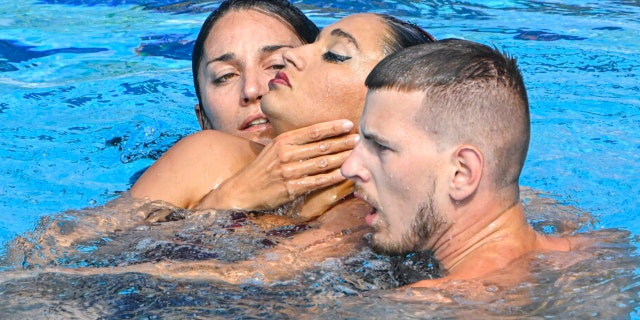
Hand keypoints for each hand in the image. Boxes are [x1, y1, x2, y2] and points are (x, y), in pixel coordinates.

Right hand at [195, 119, 358, 210]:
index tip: (349, 124)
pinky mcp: (291, 188)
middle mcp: (286, 153)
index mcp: (284, 140)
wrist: (242, 189)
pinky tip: (345, 174)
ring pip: (322, 163)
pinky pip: (317, 181)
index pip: (313, 131)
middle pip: (321, 146)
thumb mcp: (273, 148)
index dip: (333, 127)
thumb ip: (293, 141)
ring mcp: (289, 171)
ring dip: (342, 159)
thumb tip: (317, 134)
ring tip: (356, 155)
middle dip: (343, 142)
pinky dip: (333, 177)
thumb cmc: (262, 168)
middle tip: (359, 139)